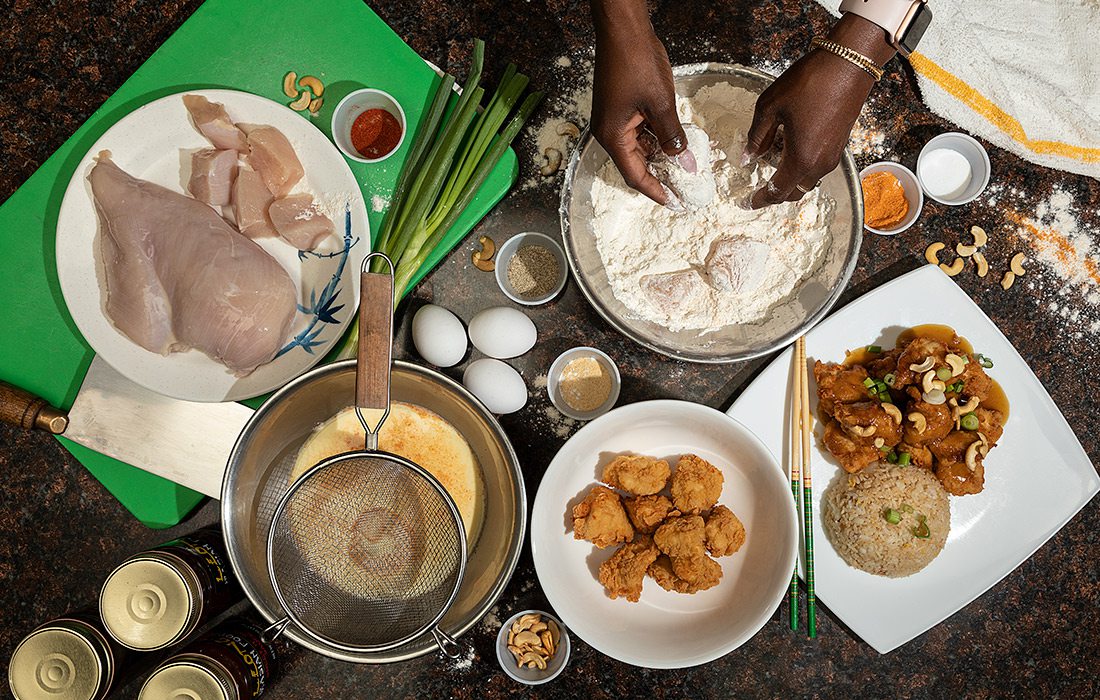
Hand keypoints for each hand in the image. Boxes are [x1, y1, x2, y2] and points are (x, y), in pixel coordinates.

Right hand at [591, 0, 686, 205]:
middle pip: (635, 165)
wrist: (622, 28)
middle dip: (660, 176)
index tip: (676, 203)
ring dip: (661, 157)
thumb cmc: (636, 61)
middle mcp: (609, 132)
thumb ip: (673, 136)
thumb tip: (685, 163)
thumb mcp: (661, 104)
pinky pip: (639, 131)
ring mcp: (614, 119)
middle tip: (685, 188)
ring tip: (685, 167)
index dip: (656, 192)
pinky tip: (676, 141)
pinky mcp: (621, 107)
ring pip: (639, 148)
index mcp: (612, 136)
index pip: (635, 176)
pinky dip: (657, 139)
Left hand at [744, 15, 895, 208]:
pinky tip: (790, 153)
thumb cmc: (808, 83)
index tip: (747, 203)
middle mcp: (820, 163)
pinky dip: (803, 168)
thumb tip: (747, 158)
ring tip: (772, 171)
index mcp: (801, 159)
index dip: (761, 200)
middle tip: (759, 192)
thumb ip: (757, 136)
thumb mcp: (770, 107)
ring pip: (808, 180)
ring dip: (791, 181)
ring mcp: (833, 154)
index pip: (777, 191)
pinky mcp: (840, 143)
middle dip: (776, 195)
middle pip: (795, 191)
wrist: (849, 64)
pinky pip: (818, 166)